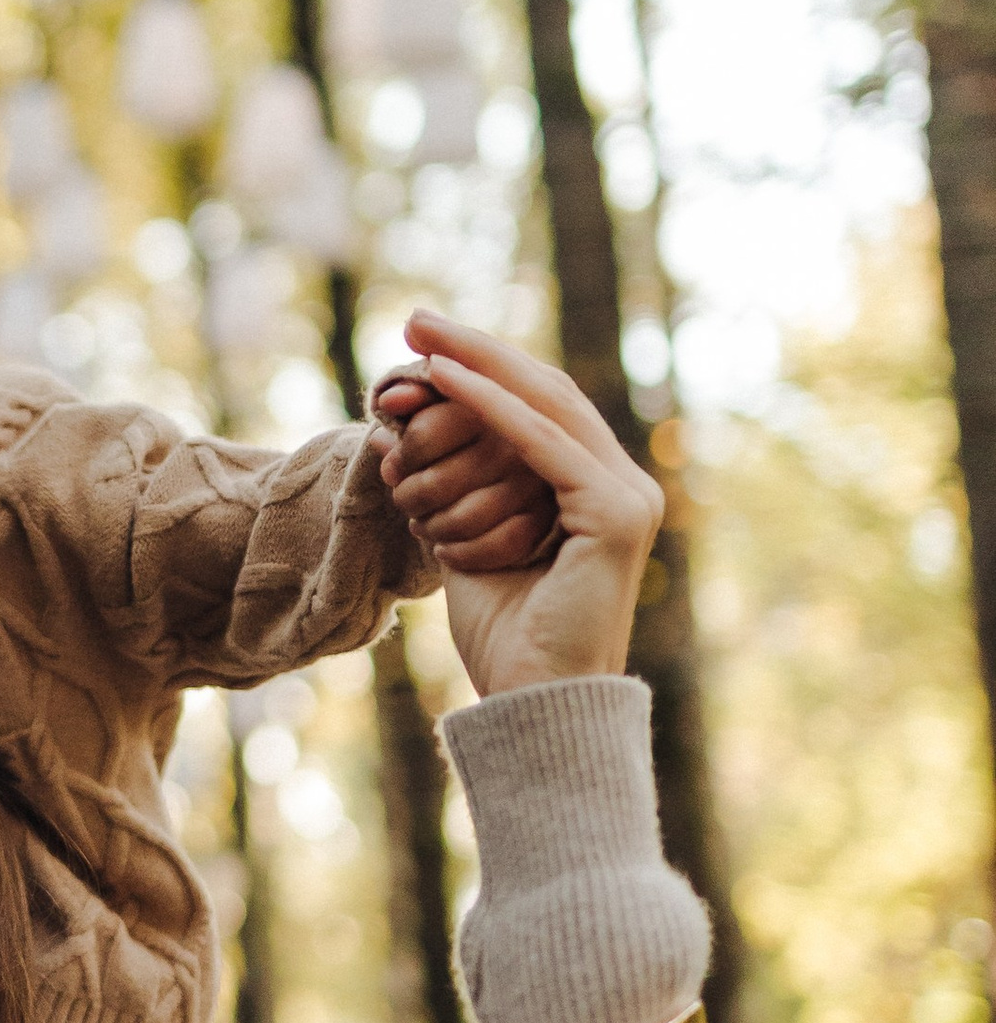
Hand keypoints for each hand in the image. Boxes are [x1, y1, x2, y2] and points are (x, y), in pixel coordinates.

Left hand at [386, 313, 661, 697]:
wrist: (534, 705)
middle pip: (546, 394)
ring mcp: (627, 498)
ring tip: (421, 337)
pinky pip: (542, 444)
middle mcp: (622, 487)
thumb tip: (395, 435)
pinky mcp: (616, 515)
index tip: (421, 341)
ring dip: (478, 364)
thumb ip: (449, 488)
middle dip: (478, 351)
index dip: (483, 367)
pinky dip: (490, 407)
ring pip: (545, 407)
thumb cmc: (503, 639)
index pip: (538, 410)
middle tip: (416, 316)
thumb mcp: (462, 543)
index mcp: (594, 493)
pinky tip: (443, 380)